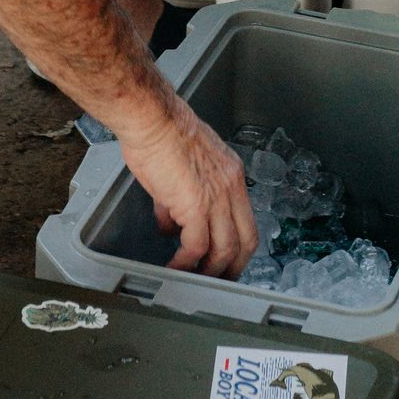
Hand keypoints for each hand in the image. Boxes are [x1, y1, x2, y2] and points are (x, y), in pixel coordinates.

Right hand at [116, 98, 256, 278]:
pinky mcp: (196, 206)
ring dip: (209, 270)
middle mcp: (231, 187)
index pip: (247, 220)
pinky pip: (195, 247)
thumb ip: (182, 196)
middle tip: (218, 280)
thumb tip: (170, 221)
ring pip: (224, 249)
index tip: (228, 260)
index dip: (239, 245)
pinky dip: (185, 262)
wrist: (152, 118)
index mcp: (231, 174)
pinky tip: (174, 267)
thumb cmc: (161, 131)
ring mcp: (216, 198)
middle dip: (233, 267)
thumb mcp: (183, 165)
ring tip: (192, 278)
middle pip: (245, 241)